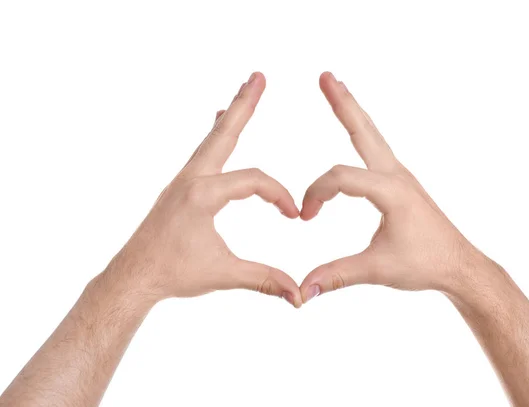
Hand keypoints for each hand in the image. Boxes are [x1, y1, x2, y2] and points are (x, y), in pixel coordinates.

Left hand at [102, 72, 301, 307]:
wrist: (133, 277)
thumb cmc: (172, 273)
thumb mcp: (223, 274)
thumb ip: (264, 279)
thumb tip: (298, 295)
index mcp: (202, 194)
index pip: (253, 182)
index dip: (278, 195)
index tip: (292, 215)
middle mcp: (190, 179)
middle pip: (224, 134)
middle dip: (244, 105)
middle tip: (258, 77)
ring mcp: (182, 181)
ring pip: (210, 141)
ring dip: (229, 116)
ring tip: (241, 93)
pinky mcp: (179, 188)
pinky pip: (201, 153)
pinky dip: (214, 136)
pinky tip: (216, 130)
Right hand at [299, 72, 485, 302]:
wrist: (459, 265)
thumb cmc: (425, 264)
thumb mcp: (377, 269)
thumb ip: (336, 275)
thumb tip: (301, 291)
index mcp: (391, 191)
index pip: (341, 178)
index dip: (316, 194)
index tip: (306, 217)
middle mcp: (397, 175)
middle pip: (364, 130)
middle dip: (342, 103)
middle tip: (325, 76)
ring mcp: (401, 175)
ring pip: (372, 135)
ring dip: (353, 112)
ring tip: (337, 87)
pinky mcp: (401, 182)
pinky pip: (377, 149)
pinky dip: (362, 132)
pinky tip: (357, 128)